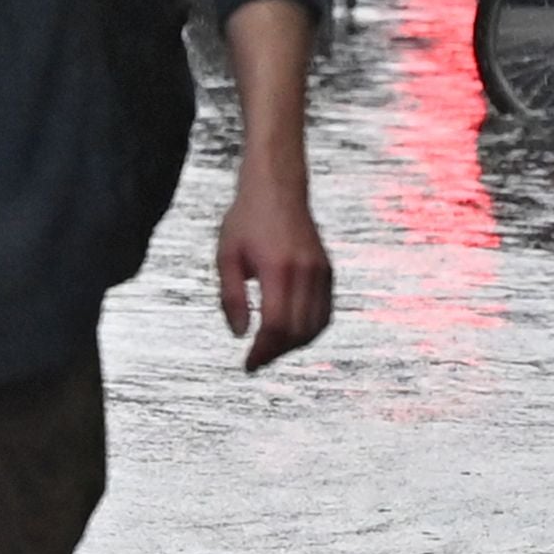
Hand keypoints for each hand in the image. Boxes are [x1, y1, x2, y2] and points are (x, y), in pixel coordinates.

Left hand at [215, 159, 332, 368]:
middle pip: (297, 331)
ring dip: (294, 345)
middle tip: (256, 360)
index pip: (275, 325)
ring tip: (271, 349)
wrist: (277, 188)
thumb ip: (231, 298)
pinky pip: (324, 312)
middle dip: (276, 352)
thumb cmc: (246, 219)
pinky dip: (309, 330)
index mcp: (278, 268)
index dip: (262, 351)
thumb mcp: (226, 256)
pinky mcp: (327, 270)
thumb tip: (240, 334)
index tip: (248, 365)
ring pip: (315, 326)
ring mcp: (320, 271)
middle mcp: (305, 272)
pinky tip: (290, 333)